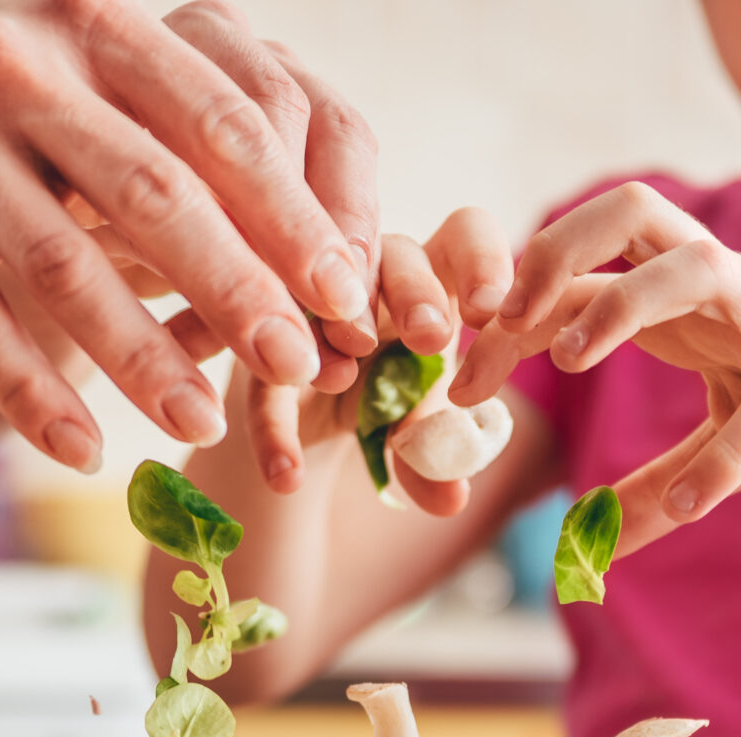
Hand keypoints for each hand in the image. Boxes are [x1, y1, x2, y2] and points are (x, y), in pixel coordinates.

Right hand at [0, 0, 379, 472]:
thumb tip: (339, 266)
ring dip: (139, 355)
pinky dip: (28, 391)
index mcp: (104, 26)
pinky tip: (85, 452)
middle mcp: (24, 67)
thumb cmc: (24, 105)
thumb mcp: (107, 85)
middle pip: (152, 191)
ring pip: (59, 263)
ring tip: (202, 426)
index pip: (223, 120)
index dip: (293, 211)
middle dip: (236, 288)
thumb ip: (204, 146)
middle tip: (299, 365)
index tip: (347, 294)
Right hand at [239, 206, 513, 514]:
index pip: (463, 235)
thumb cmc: (382, 401)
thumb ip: (435, 450)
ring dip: (336, 326)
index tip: (487, 312)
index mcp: (427, 277)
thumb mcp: (413, 424)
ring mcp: (306, 298)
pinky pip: (263, 379)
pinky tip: (286, 476)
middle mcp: (368, 269)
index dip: (482, 260)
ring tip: (338, 379)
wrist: (302, 430)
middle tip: (427, 337)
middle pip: (396, 252)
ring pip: (319, 291)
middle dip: (413, 289)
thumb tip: (452, 497)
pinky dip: (274, 431)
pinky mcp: (254, 342)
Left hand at [451, 182, 740, 550]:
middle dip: (550, 260)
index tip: (457, 371)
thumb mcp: (733, 441)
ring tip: (569, 364)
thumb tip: (594, 545)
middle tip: (496, 333)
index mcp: (688, 294)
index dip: (509, 302)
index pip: (581, 262)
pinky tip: (677, 511)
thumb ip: (663, 482)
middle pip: (624, 214)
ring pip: (693, 272)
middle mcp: (726, 289)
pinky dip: (720, 460)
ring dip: (623, 308)